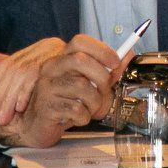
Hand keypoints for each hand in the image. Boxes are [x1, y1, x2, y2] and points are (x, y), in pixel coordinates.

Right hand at [0, 35, 128, 147]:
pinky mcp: (46, 107)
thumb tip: (128, 54)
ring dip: (95, 102)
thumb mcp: (89, 84)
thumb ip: (108, 70)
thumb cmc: (67, 102)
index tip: (115, 62)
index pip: (79, 41)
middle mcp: (51, 69)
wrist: (39, 126)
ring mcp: (46, 87)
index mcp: (62, 59)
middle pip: (81, 61)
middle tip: (104, 92)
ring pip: (82, 87)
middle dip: (102, 78)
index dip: (101, 49)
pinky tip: (78, 118)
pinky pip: (76, 109)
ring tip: (91, 108)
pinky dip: (84, 117)